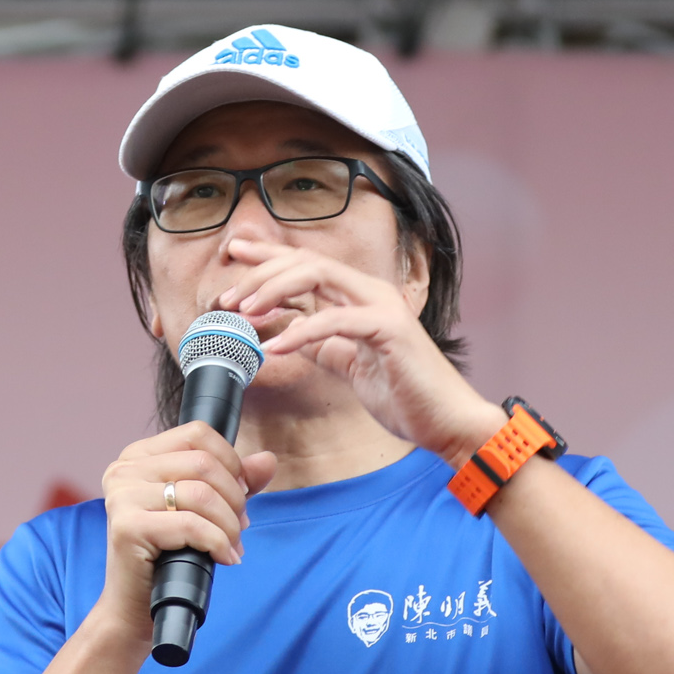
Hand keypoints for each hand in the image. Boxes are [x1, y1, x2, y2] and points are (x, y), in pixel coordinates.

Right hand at [96, 424, 278, 638]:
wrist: (135, 608)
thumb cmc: (168, 556)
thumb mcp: (205, 510)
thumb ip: (234, 481)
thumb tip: (267, 459)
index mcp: (138, 457)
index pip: (197, 434)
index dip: (231, 462)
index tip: (241, 493)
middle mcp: (124, 470)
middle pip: (203, 464)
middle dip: (234, 498)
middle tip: (239, 527)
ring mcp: (122, 496)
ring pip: (202, 494)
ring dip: (229, 525)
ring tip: (232, 545)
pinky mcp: (127, 526)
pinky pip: (192, 525)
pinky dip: (218, 543)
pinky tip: (223, 558)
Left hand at [216, 232, 503, 462]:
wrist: (447, 421)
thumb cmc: (405, 394)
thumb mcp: (351, 364)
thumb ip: (324, 344)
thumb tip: (291, 333)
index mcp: (361, 296)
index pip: (307, 263)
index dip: (268, 255)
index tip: (234, 252)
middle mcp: (371, 292)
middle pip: (306, 262)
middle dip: (260, 272)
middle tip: (227, 296)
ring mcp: (382, 306)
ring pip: (317, 276)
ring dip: (274, 290)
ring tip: (244, 311)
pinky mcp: (388, 330)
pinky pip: (334, 322)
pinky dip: (299, 332)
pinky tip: (273, 348)